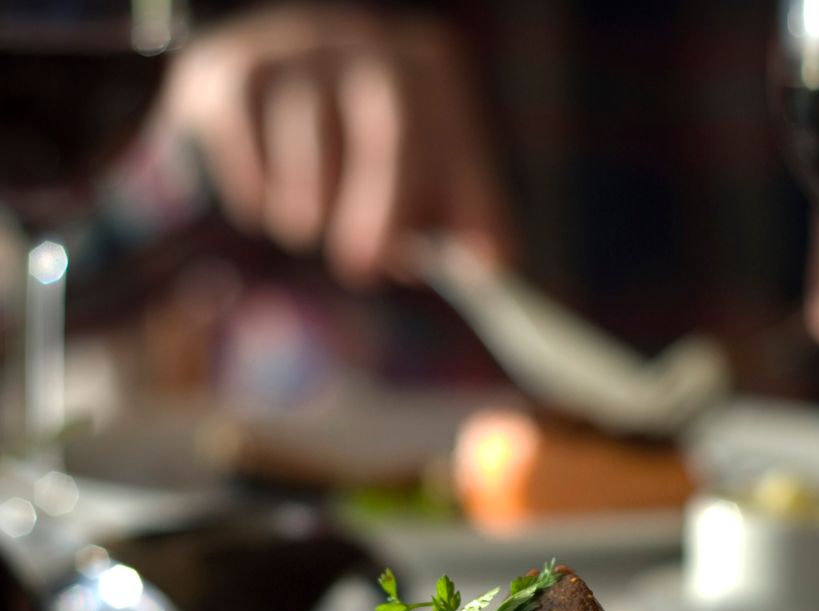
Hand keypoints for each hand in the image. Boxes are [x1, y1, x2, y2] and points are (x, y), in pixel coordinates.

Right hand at [161, 2, 513, 284]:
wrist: (258, 101)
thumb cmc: (357, 160)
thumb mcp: (423, 185)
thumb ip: (465, 222)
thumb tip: (492, 265)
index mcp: (427, 70)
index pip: (453, 136)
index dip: (461, 201)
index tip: (463, 265)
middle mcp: (368, 43)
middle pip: (389, 128)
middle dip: (381, 208)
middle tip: (361, 269)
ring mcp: (299, 48)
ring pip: (312, 143)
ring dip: (308, 210)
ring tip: (306, 227)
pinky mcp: (235, 69)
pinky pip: (249, 143)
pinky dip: (258, 194)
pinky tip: (268, 202)